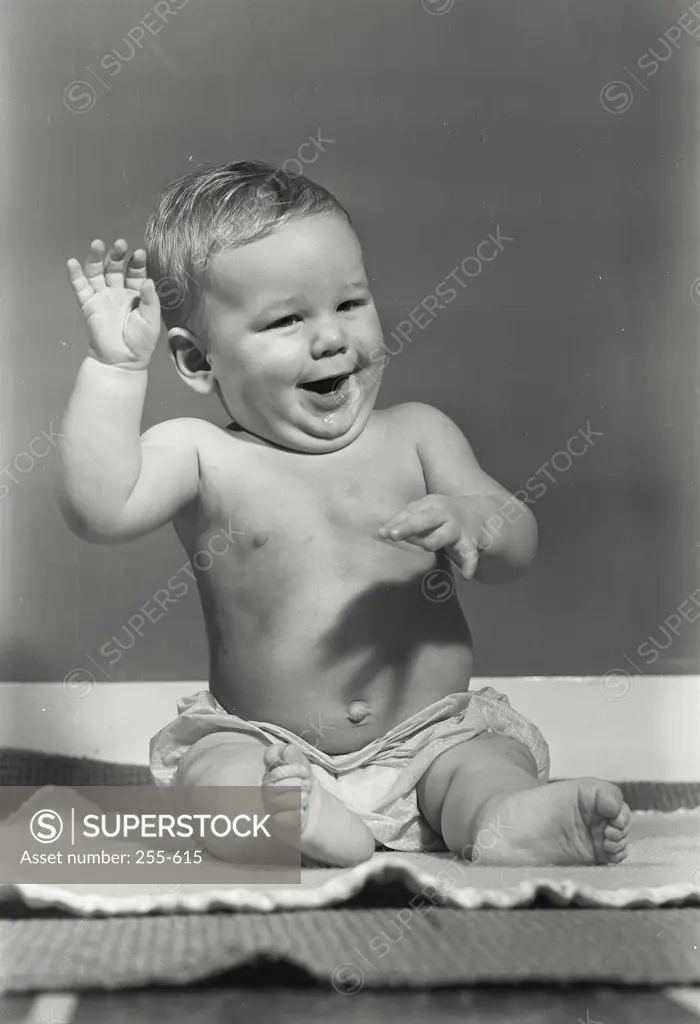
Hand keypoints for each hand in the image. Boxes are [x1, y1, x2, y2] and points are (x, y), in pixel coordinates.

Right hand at [67, 239, 160, 370]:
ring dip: (96, 258)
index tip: (139, 253)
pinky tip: (71, 263)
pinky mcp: (88, 304)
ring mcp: (101, 297)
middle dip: (117, 255)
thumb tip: (148, 280)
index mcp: (135, 294)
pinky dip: (75, 275)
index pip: (135, 273)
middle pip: (114, 268)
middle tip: (120, 244)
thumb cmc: (141, 341)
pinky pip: (80, 287)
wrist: (122, 361)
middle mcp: (117, 292)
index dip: (136, 263)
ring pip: (96, 273)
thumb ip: (150, 299)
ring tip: (97, 244)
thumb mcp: (151, 319)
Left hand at [379, 494, 487, 579]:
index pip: (410, 512)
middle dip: (409, 526)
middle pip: (425, 519)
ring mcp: (457, 528)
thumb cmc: (441, 515)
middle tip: (394, 535)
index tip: (384, 533)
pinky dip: (470, 564)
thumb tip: (381, 533)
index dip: (397, 523)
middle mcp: (444, 514)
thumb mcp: (424, 511)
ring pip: (445, 534)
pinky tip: (466, 576)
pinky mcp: (470, 543)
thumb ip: (402, 520)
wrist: (481, 512)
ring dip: (435, 540)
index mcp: (430, 504)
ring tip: (428, 547)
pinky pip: (471, 554)